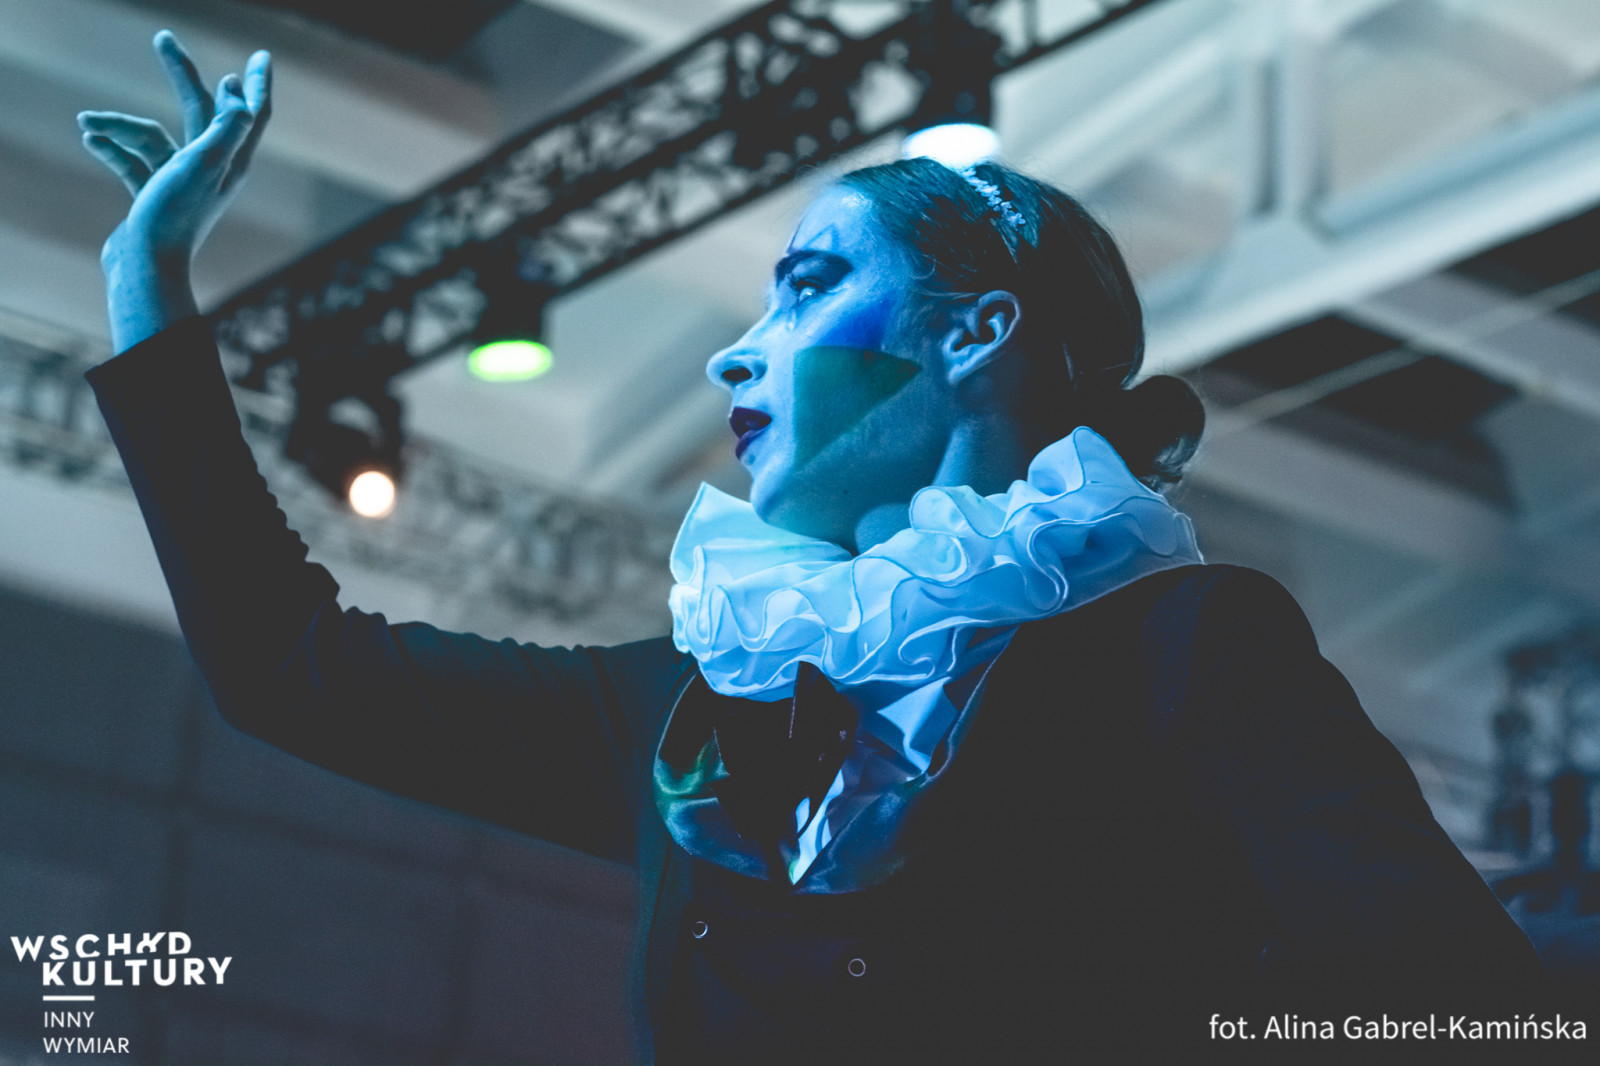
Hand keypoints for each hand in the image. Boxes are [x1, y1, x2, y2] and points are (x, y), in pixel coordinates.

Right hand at [79, 30, 270, 350]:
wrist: (144, 267)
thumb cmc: (175, 216)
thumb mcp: (205, 165)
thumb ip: (225, 127)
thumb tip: (238, 91)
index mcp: (232, 163)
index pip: (250, 114)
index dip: (255, 83)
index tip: (260, 56)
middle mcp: (212, 171)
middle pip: (198, 111)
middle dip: (181, 75)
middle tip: (164, 39)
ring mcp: (180, 184)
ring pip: (152, 138)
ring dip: (119, 126)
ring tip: (88, 122)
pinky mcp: (153, 197)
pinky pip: (132, 162)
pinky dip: (112, 149)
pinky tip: (91, 139)